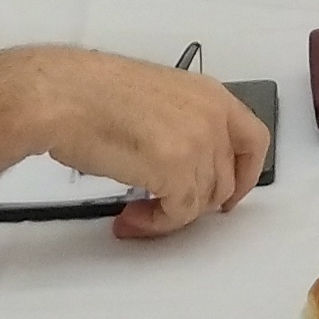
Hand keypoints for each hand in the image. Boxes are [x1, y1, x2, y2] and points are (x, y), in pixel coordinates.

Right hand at [11, 49, 268, 237]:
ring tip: (136, 215)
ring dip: (170, 217)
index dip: (247, 175)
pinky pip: (179, 214)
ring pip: (202, 202)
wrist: (63, 96)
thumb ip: (182, 127)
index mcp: (211, 94)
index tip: (229, 197)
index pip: (255, 140)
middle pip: (226, 180)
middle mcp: (213, 117)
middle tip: (162, 210)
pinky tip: (130, 218)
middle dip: (196, 203)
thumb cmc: (91, 94)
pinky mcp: (177, 170)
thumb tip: (182, 168)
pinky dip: (157, 224)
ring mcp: (199, 143)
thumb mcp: (157, 99)